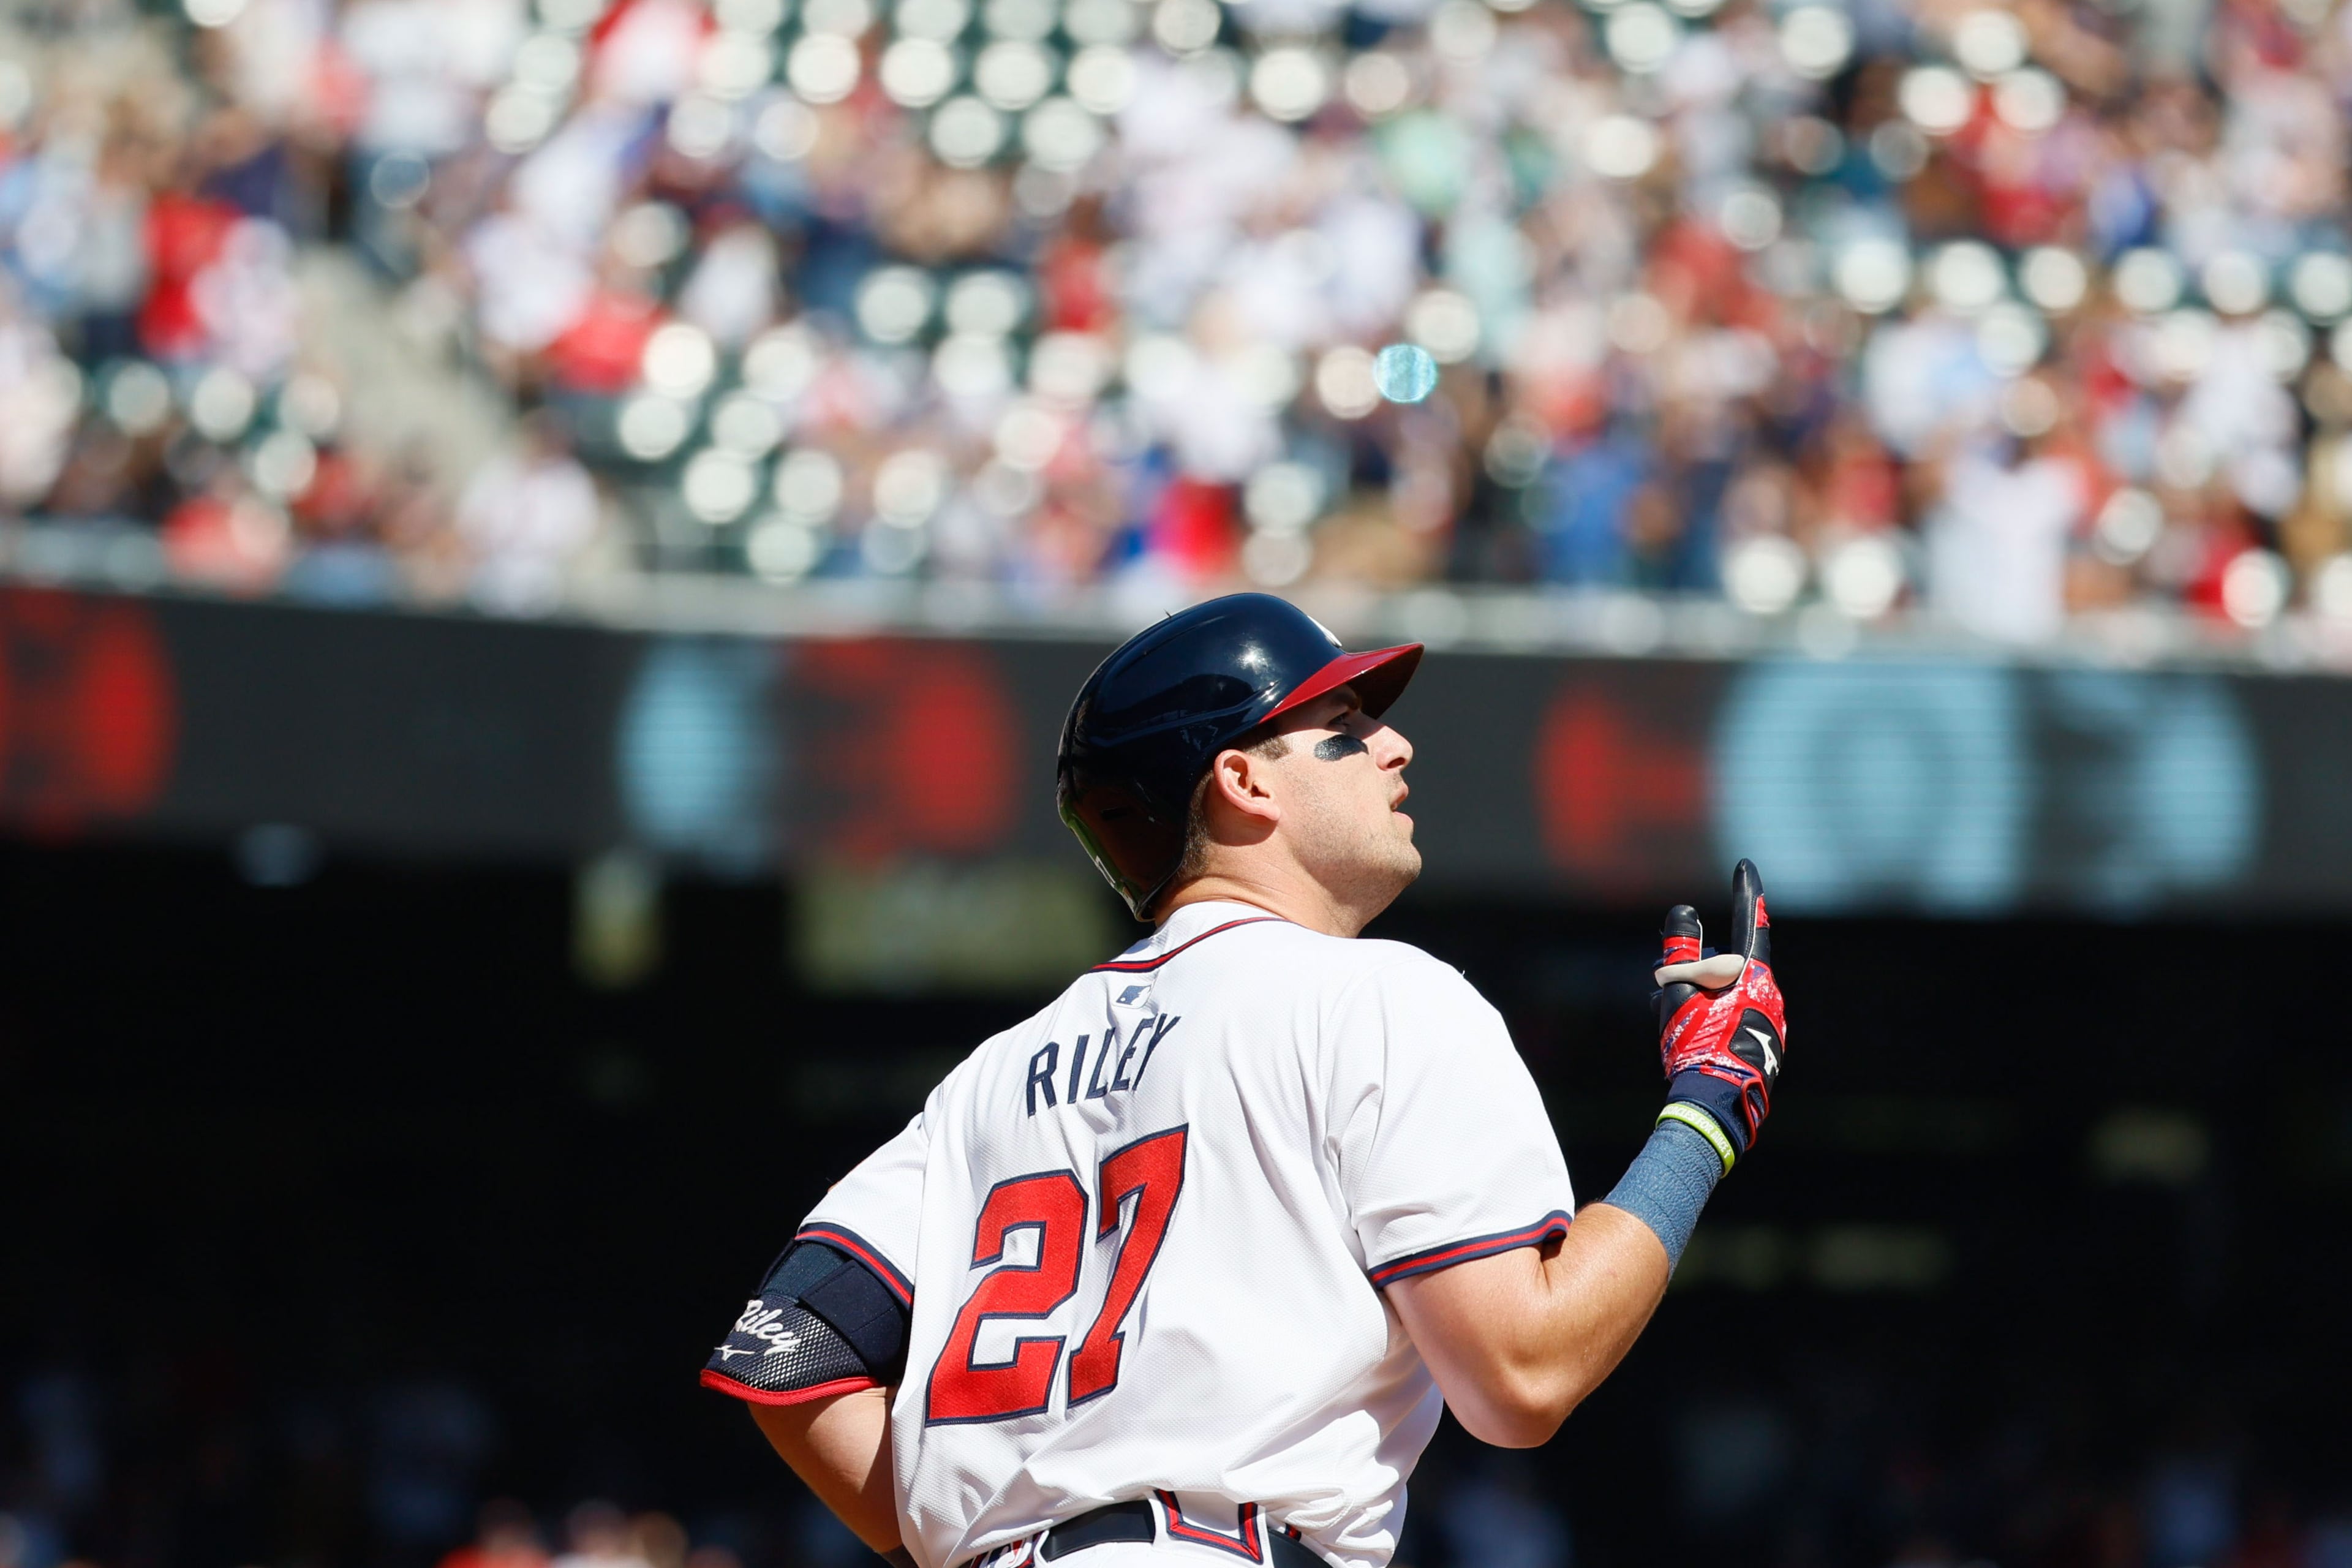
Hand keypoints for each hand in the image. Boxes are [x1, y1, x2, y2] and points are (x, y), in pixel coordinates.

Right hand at [1651, 859, 1785, 1167]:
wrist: (1716, 1106)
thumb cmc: (1695, 1046)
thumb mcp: (1677, 994)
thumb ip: (1679, 951)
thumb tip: (1684, 913)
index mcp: (1755, 977)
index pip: (1750, 924)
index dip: (1746, 893)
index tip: (1746, 867)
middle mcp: (1771, 996)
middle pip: (1727, 967)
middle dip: (1696, 973)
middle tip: (1668, 993)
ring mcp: (1771, 1025)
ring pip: (1727, 995)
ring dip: (1699, 1001)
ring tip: (1674, 1026)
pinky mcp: (1765, 1049)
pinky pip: (1734, 1020)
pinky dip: (1710, 1022)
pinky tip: (1691, 1044)